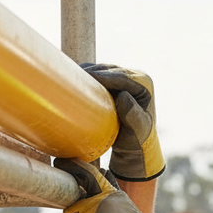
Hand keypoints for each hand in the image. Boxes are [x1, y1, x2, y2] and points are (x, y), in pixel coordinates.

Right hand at [81, 63, 164, 181]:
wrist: (134, 143)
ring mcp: (124, 76)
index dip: (103, 75)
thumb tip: (122, 96)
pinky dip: (86, 75)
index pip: (121, 76)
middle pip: (110, 69)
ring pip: (102, 69)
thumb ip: (133, 115)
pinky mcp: (113, 80)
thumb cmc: (136, 139)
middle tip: (71, 75)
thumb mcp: (137, 130)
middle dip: (92, 71)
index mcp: (144, 83)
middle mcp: (135, 76)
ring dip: (87, 72)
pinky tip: (72, 79)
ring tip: (69, 75)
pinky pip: (98, 73)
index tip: (85, 76)